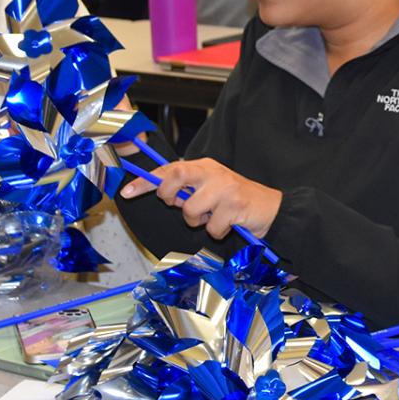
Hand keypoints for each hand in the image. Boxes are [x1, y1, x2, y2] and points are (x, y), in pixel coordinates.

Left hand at [118, 157, 281, 239]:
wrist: (272, 209)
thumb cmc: (236, 201)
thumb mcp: (210, 190)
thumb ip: (188, 190)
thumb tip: (165, 195)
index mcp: (203, 167)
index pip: (169, 169)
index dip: (145, 181)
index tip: (126, 192)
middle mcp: (212, 172)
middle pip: (175, 176)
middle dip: (170, 196)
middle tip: (181, 206)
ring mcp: (224, 188)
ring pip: (191, 210)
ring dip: (199, 222)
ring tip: (214, 218)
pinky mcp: (235, 206)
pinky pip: (211, 228)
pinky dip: (218, 232)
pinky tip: (229, 224)